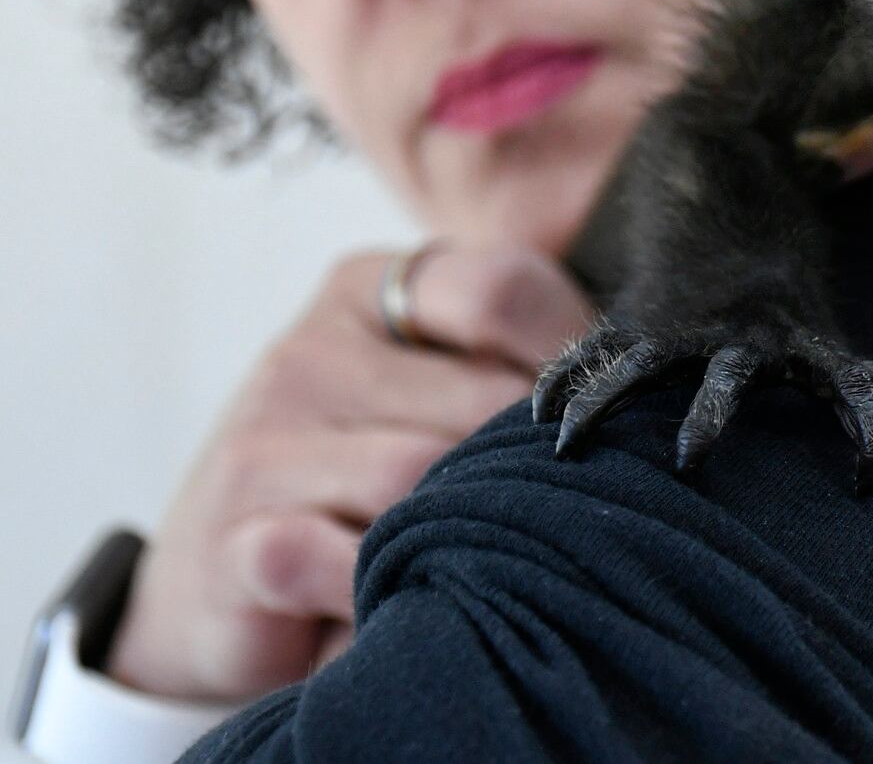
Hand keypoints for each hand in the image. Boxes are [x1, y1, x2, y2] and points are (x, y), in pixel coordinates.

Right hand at [103, 245, 592, 701]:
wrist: (222, 582)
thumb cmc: (369, 471)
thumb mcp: (436, 392)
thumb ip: (514, 364)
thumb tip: (638, 384)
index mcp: (368, 290)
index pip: (502, 288)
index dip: (570, 355)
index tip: (593, 414)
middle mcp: (308, 350)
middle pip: (477, 400)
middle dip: (531, 463)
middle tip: (558, 508)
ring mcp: (263, 442)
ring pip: (418, 479)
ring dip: (470, 529)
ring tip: (494, 557)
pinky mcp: (235, 539)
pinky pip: (339, 558)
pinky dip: (387, 586)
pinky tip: (409, 596)